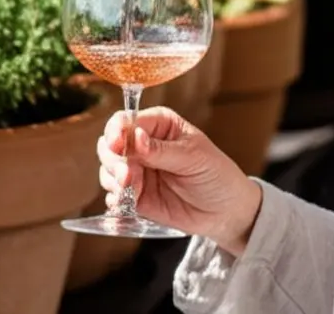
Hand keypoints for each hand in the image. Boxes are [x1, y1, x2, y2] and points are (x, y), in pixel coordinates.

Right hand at [98, 106, 262, 255]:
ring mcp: (138, 170)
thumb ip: (161, 150)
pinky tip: (127, 202)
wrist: (226, 212)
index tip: (117, 145)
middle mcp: (143, 144)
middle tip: (127, 176)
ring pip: (108, 169)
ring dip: (113, 179)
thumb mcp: (193, 158)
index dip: (117, 131)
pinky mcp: (135, 194)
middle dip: (113, 159)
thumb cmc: (217, 176)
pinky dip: (115, 198)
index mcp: (160, 125)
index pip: (126, 120)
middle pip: (110, 144)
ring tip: (130, 189)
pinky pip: (113, 194)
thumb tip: (136, 137)